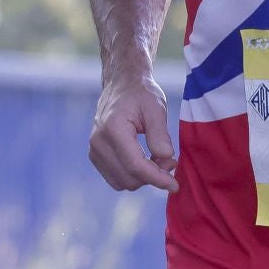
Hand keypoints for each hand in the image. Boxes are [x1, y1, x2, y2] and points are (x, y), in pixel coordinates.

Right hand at [89, 74, 178, 192]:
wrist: (121, 84)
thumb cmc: (141, 93)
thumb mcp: (156, 108)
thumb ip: (160, 134)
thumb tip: (166, 158)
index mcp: (113, 128)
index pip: (135, 165)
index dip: (157, 178)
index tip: (175, 185)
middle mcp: (98, 142)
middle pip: (129, 177)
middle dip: (152, 176)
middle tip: (170, 160)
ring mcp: (94, 150)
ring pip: (122, 182)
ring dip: (143, 178)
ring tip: (157, 159)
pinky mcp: (95, 155)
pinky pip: (115, 178)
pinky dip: (132, 176)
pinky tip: (145, 161)